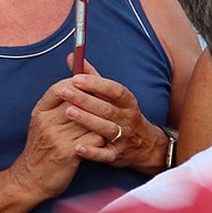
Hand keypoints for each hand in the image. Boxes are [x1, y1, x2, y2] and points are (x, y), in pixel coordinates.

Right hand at [8, 81, 108, 202]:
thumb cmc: (43, 148)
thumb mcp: (43, 122)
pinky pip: (94, 137)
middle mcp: (47, 122)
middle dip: (97, 99)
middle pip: (78, 101)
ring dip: (103, 118)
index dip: (79, 84)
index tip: (94, 85)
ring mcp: (57, 137)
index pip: (60, 88)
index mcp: (40, 112)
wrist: (30, 179)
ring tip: (112, 118)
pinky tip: (106, 138)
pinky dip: (103, 136)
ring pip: (90, 118)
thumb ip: (58, 102)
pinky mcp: (68, 152)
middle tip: (111, 100)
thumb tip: (76, 77)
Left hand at [60, 57, 165, 172]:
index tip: (77, 78)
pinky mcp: (117, 155)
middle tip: (64, 91)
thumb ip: (92, 78)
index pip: (115, 90)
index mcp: (128, 103)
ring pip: (106, 129)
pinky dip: (92, 151)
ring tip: (68, 112)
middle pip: (107, 108)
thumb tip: (72, 57)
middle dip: (85, 100)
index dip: (97, 84)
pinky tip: (78, 147)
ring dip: (88, 120)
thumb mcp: (114, 97)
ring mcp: (123, 138)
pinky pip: (105, 154)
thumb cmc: (123, 116)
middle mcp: (127, 119)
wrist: (146, 147)